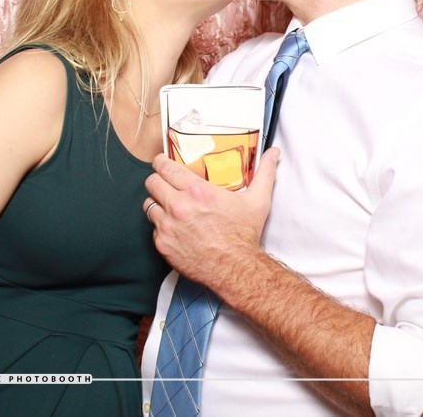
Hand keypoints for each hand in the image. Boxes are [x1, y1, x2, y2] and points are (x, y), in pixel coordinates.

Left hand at [143, 148, 279, 287]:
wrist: (235, 267)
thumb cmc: (244, 234)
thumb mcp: (257, 200)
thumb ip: (264, 173)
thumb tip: (273, 154)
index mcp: (197, 191)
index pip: (165, 167)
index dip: (161, 162)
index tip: (162, 162)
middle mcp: (178, 206)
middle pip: (151, 182)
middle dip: (157, 180)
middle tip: (164, 183)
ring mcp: (168, 226)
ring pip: (149, 205)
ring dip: (157, 204)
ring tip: (168, 206)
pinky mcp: (163, 244)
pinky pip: (154, 229)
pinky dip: (161, 226)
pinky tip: (174, 227)